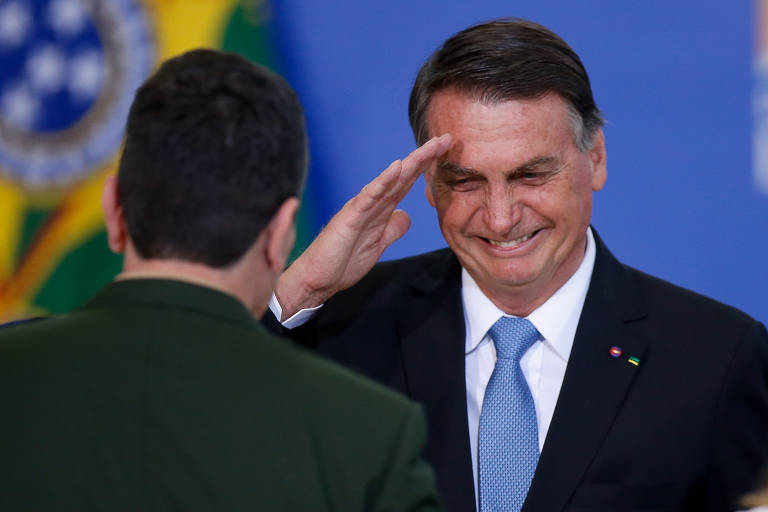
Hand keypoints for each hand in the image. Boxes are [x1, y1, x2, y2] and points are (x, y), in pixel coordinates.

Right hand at [274, 134, 451, 319]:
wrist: (318, 279)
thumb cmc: (343, 262)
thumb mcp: (379, 245)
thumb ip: (393, 229)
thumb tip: (406, 215)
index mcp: (380, 210)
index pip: (407, 183)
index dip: (426, 167)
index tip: (446, 152)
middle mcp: (372, 203)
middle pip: (402, 176)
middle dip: (424, 157)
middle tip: (446, 138)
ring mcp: (360, 208)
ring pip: (389, 180)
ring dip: (410, 163)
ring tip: (429, 147)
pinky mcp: (350, 217)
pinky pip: (369, 196)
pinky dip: (383, 181)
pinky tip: (397, 168)